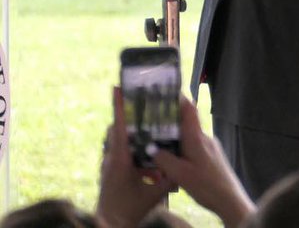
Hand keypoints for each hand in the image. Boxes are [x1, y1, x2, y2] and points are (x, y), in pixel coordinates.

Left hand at [96, 87, 170, 227]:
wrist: (109, 225)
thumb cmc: (128, 210)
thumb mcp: (154, 194)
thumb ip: (170, 178)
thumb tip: (186, 164)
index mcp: (120, 159)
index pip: (120, 126)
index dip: (119, 106)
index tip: (117, 87)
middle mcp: (112, 159)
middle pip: (119, 129)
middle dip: (130, 116)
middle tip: (144, 104)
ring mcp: (110, 166)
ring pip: (121, 141)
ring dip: (134, 134)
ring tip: (152, 128)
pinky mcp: (112, 173)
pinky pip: (123, 153)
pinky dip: (135, 149)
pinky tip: (150, 156)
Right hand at [153, 98, 254, 227]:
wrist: (229, 199)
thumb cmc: (206, 185)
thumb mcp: (180, 174)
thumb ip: (164, 159)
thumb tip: (150, 147)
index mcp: (197, 138)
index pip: (189, 110)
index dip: (178, 98)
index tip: (165, 90)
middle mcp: (204, 138)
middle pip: (187, 120)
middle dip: (170, 116)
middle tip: (152, 115)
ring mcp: (209, 146)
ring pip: (189, 134)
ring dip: (174, 133)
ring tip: (157, 135)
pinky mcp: (210, 155)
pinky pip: (193, 144)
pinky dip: (181, 144)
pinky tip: (171, 154)